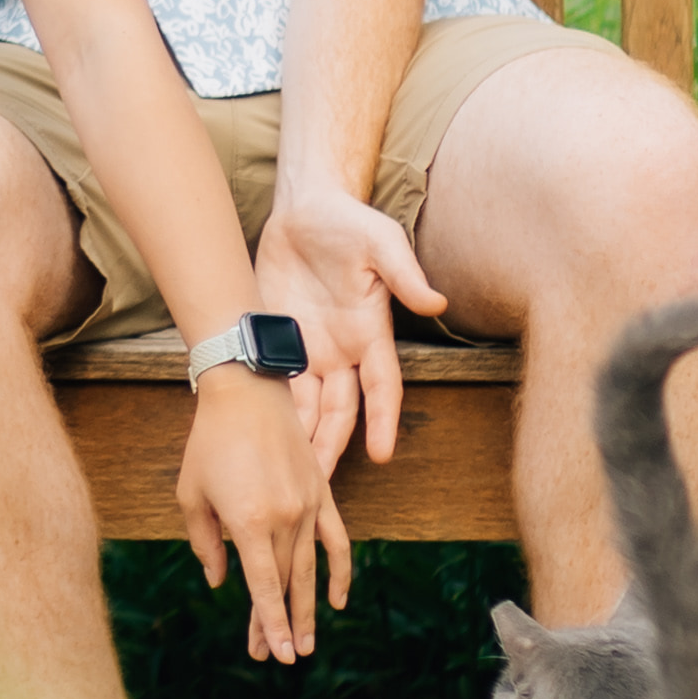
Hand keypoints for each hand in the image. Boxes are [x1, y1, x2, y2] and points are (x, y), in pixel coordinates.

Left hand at [174, 368, 347, 658]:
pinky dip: (340, 571)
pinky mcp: (322, 492)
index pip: (264, 587)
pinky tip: (338, 599)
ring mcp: (308, 505)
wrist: (245, 390)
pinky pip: (337, 540)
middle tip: (278, 657)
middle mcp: (284, 517)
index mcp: (249, 521)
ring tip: (305, 643)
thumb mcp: (191, 495)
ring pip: (310, 569)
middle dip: (281, 623)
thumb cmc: (208, 443)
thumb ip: (205, 543)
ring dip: (308, 608)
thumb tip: (219, 581)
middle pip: (285, 584)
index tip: (273, 655)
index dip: (269, 623)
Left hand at [251, 179, 448, 475]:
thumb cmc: (349, 222)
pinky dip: (273, 414)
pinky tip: (260, 442)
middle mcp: (344, 351)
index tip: (383, 453)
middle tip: (320, 491)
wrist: (303, 208)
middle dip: (332, 449)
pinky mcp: (279, 342)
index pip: (383, 388)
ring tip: (288, 480)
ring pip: (308, 409)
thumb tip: (436, 301)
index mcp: (371, 333)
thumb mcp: (381, 242)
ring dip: (301, 442)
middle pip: (341, 412)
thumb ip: (405, 273)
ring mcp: (311, 350)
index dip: (384, 421)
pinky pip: (277, 386)